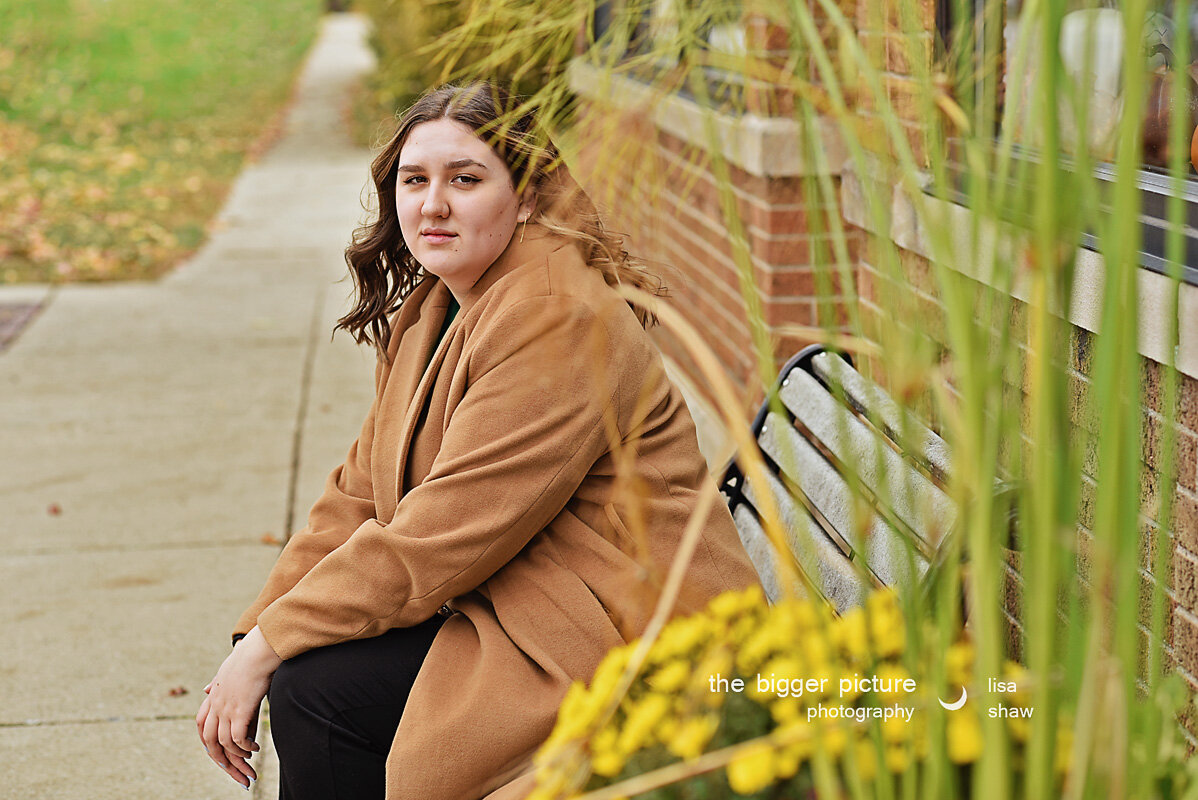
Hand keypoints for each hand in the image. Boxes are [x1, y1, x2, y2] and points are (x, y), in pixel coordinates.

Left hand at [196, 626, 281, 788]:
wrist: (259, 648)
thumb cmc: (249, 656)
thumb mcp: (225, 670)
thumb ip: (216, 684)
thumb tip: (206, 690)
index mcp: (213, 696)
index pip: (202, 726)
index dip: (210, 743)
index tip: (222, 754)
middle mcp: (216, 704)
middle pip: (210, 741)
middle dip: (222, 760)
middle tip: (234, 772)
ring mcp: (226, 708)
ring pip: (224, 743)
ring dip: (237, 756)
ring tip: (249, 760)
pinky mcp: (239, 710)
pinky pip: (237, 739)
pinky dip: (245, 747)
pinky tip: (256, 748)